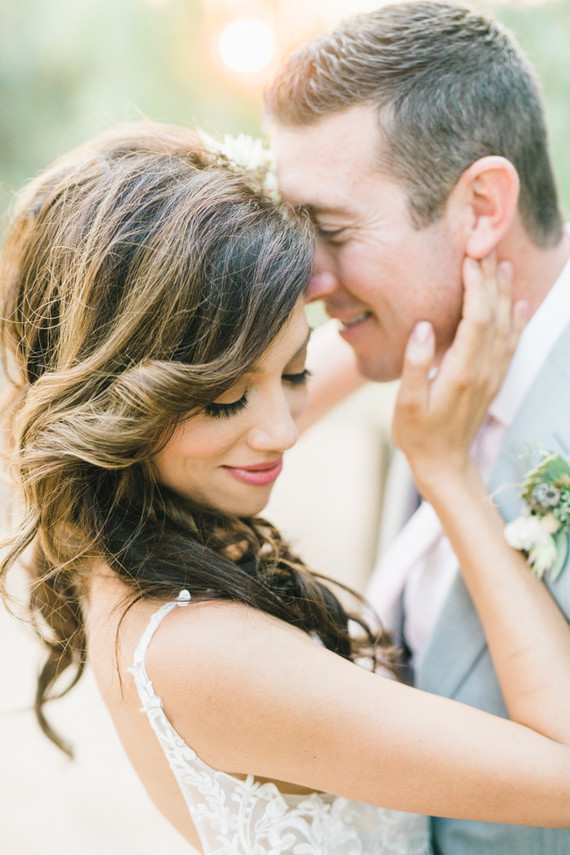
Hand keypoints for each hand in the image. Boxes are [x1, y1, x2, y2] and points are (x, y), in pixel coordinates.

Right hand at [393, 254, 527, 493]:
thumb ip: (416, 365)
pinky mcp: (493, 379)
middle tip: (485, 243)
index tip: (468, 256)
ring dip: (505, 292)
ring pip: (505, 324)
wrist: (445, 464)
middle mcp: (484, 370)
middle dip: (491, 276)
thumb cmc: (417, 434)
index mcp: (462, 372)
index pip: (475, 319)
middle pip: (494, 314)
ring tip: (502, 262)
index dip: (474, 285)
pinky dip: (516, 318)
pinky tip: (517, 301)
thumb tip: (423, 327)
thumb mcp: (407, 404)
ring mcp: (492, 375)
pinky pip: (511, 343)